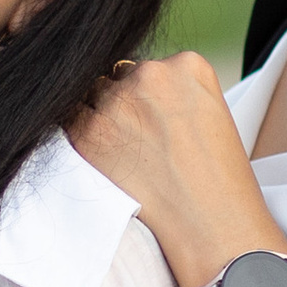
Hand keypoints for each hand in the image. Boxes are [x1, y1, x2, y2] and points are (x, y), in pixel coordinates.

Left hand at [68, 54, 282, 286]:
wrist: (210, 221)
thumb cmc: (216, 176)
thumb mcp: (208, 112)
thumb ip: (171, 91)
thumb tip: (125, 83)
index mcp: (187, 65)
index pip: (145, 69)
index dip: (146, 99)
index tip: (157, 125)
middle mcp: (150, 74)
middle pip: (116, 79)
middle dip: (122, 106)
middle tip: (139, 145)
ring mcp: (116, 101)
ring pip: (91, 97)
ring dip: (99, 120)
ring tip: (127, 156)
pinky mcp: (88, 131)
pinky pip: (70, 121)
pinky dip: (83, 139)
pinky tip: (108, 161)